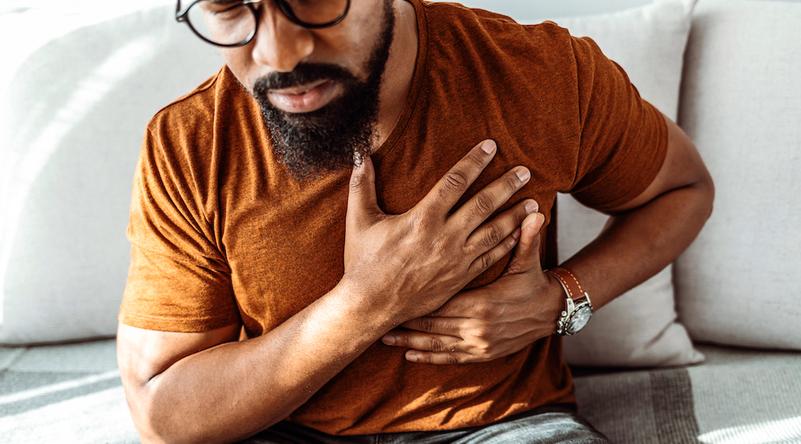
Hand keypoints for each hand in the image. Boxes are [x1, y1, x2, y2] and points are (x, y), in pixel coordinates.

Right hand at [342, 139, 539, 324]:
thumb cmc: (363, 263)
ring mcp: (456, 259)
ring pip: (493, 232)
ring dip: (515, 215)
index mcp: (422, 218)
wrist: (371, 306)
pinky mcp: (460, 278)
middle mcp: (444, 237)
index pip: (455, 182)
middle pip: (483, 204)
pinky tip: (519, 234)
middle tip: (525, 171)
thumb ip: (362, 186)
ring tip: (533, 202)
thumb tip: (360, 155)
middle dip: (506, 185)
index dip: (474, 161)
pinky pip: (490, 258)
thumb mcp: (359, 221)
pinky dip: (507, 244)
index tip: (490, 146)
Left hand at [379, 210, 564, 363]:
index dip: (416, 299)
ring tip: (385, 338)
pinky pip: (451, 357)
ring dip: (410, 342)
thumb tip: (534, 211)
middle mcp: (478, 327)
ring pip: (437, 343)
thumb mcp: (528, 261)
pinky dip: (430, 356)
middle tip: (379, 315)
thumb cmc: (535, 282)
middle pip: (433, 323)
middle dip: (406, 321)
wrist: (553, 313)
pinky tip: (410, 355)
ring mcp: (480, 344)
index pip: (441, 300)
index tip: (393, 293)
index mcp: (482, 303)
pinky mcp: (483, 354)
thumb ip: (525, 237)